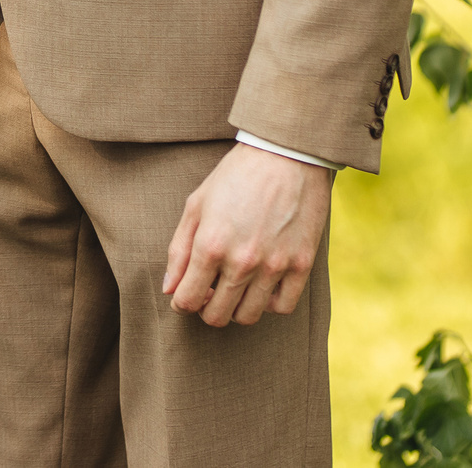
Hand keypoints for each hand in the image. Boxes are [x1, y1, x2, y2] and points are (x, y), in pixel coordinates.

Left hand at [160, 144, 331, 326]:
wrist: (286, 154)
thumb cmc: (236, 176)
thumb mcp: (197, 205)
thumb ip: (179, 250)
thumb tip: (169, 289)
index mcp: (210, 244)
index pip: (186, 300)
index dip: (181, 302)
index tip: (184, 294)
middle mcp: (241, 261)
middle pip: (216, 315)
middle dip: (205, 308)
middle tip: (209, 290)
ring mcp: (274, 266)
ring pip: (248, 316)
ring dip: (235, 308)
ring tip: (234, 287)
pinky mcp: (302, 265)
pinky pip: (282, 307)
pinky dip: (269, 303)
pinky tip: (262, 284)